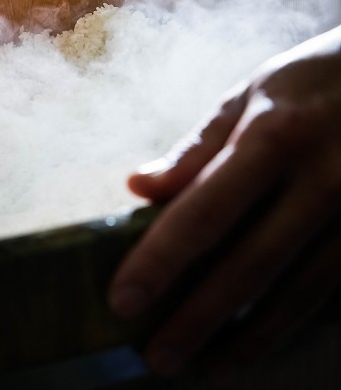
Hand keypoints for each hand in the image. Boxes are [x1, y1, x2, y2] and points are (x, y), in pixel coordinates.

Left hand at [109, 25, 340, 379]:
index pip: (204, 212)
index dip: (161, 262)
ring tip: (209, 367)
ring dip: (251, 336)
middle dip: (200, 318)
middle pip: (251, 265)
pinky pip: (335, 290)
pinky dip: (296, 321)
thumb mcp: (252, 93)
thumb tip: (138, 186)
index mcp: (276, 137)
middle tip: (159, 358)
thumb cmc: (315, 81)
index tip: (123, 301)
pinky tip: (263, 342)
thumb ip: (197, 147)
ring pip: (301, 291)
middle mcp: (325, 181)